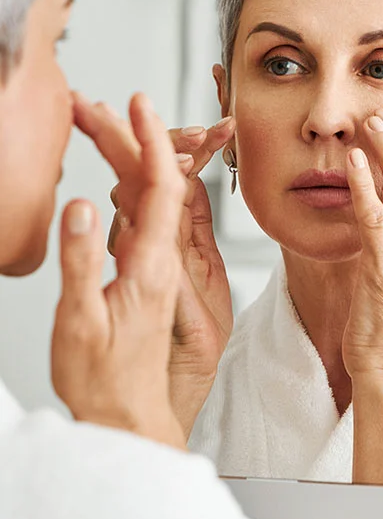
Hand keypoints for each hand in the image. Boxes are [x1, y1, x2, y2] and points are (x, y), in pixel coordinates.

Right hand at [51, 93, 186, 449]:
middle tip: (92, 105)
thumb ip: (83, 263)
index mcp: (153, 265)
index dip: (153, 142)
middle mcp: (161, 258)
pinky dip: (125, 185)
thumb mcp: (83, 321)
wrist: (126, 414)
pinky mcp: (143, 270)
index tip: (139, 104)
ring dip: (125, 155)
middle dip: (126, 137)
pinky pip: (140, 216)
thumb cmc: (104, 378)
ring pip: (146, 195)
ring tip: (96, 122)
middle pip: (153, 182)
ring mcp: (154, 262)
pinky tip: (111, 170)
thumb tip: (84, 206)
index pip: (163, 188)